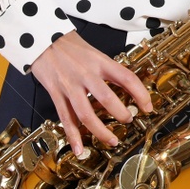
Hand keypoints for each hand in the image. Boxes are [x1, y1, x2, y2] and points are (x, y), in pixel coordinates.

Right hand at [28, 30, 153, 156]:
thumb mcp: (95, 52)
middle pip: (107, 99)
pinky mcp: (56, 94)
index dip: (140, 94)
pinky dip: (72, 136)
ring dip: (100, 131)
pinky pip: (65, 118)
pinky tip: (79, 149)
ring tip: (112, 140)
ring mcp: (70, 86)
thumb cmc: (70, 45)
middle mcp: (86, 74)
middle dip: (121, 114)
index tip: (147, 107)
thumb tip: (127, 85)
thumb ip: (108, 69)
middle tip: (129, 121)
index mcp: (100, 62)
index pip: (127, 78)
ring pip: (86, 114)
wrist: (42, 39)